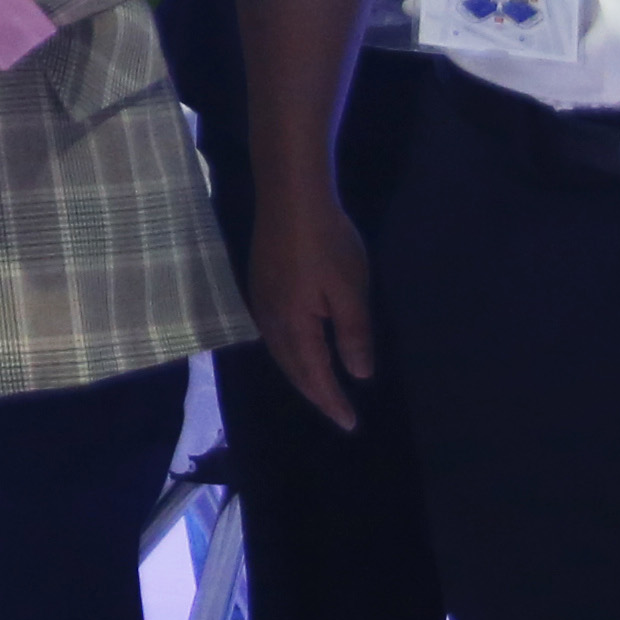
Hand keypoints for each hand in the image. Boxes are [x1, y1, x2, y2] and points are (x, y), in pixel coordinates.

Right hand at [253, 190, 378, 431]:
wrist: (291, 195)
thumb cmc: (326, 242)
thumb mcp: (350, 290)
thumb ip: (353, 334)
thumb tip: (359, 374)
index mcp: (294, 325)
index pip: (314, 375)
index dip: (332, 401)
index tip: (350, 424)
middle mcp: (271, 319)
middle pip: (291, 368)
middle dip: (314, 393)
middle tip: (336, 412)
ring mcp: (261, 300)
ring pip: (279, 352)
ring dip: (299, 374)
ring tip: (320, 388)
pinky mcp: (261, 283)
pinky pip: (274, 334)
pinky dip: (289, 353)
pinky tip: (299, 348)